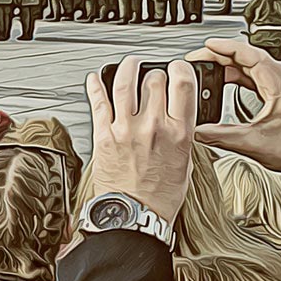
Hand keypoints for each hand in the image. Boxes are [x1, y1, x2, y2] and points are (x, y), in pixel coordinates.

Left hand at [84, 57, 196, 226]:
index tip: (176, 68)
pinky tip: (95, 78)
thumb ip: (182, 133)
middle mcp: (153, 127)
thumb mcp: (185, 161)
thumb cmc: (160, 195)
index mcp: (179, 132)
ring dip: (126, 68)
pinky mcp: (103, 136)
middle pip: (154, 79)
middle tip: (152, 75)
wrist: (135, 215)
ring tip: (128, 64)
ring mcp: (126, 130)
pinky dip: (95, 86)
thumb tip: (178, 114)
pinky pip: (98, 103)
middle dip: (154, 72)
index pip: (183, 83)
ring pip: (124, 83)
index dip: (180, 68)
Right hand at [187, 38, 280, 186]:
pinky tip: (224, 79)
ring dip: (229, 64)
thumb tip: (196, 130)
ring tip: (206, 68)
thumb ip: (220, 136)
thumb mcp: (253, 144)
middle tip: (198, 58)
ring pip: (253, 65)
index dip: (228, 48)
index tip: (208, 45)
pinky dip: (239, 75)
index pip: (253, 56)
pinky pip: (257, 75)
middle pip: (250, 57)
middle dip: (222, 55)